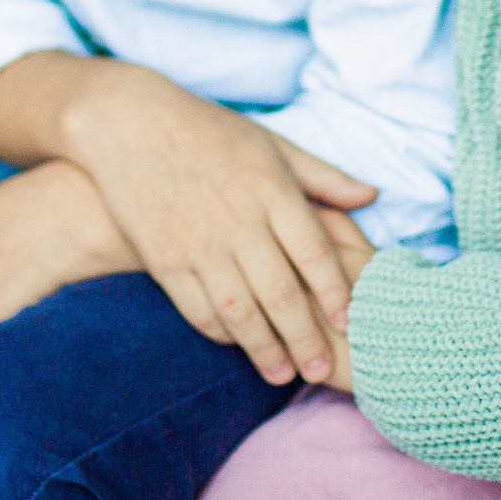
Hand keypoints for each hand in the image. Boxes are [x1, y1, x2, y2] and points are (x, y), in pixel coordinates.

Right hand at [49, 63, 378, 387]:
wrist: (128, 124)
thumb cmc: (208, 129)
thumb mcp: (271, 143)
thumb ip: (323, 176)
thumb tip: (372, 195)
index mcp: (272, 189)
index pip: (314, 253)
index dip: (334, 292)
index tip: (350, 322)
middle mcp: (239, 220)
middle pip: (282, 292)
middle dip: (305, 337)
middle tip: (320, 370)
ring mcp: (199, 242)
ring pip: (240, 310)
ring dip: (264, 349)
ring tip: (283, 375)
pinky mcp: (164, 258)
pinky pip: (197, 307)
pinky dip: (220, 332)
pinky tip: (237, 344)